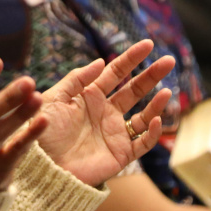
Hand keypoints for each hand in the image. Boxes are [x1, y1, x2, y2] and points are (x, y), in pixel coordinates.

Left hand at [35, 40, 174, 186]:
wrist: (40, 166)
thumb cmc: (42, 131)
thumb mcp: (54, 98)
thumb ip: (77, 79)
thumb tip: (101, 61)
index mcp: (90, 96)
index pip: (116, 72)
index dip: (131, 58)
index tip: (148, 44)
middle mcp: (105, 112)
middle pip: (134, 90)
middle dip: (152, 76)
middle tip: (169, 61)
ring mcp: (114, 133)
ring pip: (144, 115)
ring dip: (157, 104)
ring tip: (167, 91)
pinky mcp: (120, 154)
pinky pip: (143, 142)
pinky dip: (153, 132)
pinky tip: (156, 119)